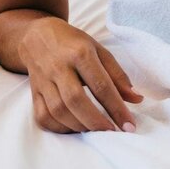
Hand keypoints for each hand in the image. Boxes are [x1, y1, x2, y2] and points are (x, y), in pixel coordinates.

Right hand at [20, 17, 143, 133]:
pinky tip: (75, 127)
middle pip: (76, 100)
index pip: (101, 85)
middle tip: (112, 132)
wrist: (37, 36)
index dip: (117, 108)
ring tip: (96, 130)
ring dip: (79, 126)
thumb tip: (136, 99)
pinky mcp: (33, 92)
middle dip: (96, 121)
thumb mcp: (99, 51)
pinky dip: (60, 128)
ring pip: (58, 111)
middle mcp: (59, 66)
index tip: (129, 126)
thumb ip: (117, 75)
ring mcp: (43, 80)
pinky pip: (43, 116)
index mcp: (80, 53)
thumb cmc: (73, 44)